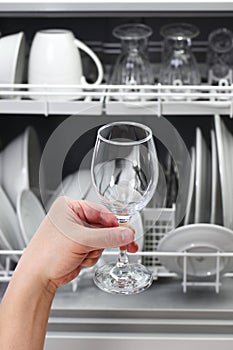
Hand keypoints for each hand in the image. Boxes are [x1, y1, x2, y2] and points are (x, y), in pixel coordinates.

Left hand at [17, 197, 136, 292]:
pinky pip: (97, 250)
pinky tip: (81, 259)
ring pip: (102, 239)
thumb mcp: (81, 240)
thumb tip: (126, 234)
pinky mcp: (79, 247)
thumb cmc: (47, 253)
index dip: (114, 222)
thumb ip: (107, 237)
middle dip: (109, 238)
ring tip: (85, 255)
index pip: (100, 210)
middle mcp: (74, 218)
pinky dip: (92, 256)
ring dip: (97, 250)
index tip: (125, 231)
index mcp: (70, 207)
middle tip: (127, 244)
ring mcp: (77, 234)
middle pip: (103, 225)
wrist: (38, 278)